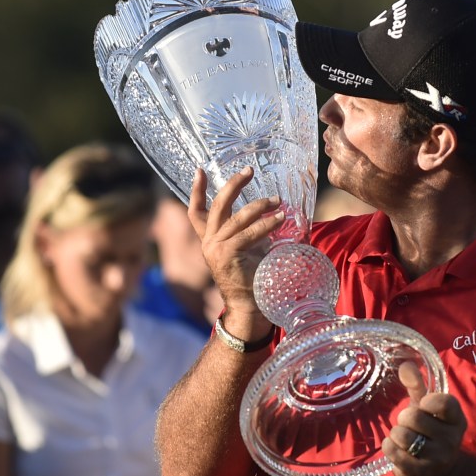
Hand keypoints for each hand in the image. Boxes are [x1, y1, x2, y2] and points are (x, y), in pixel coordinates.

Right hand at [187, 167, 284, 328]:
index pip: (196, 211)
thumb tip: (272, 210)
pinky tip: (280, 219)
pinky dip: (266, 224)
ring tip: (277, 201)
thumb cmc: (252, 277)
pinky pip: (248, 233)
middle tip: (249, 170)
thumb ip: (249, 232)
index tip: (199, 170)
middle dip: (234, 184)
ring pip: (237, 217)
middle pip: (218, 205)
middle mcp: (209, 242)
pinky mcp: (227, 255)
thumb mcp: (247, 249)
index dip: (196, 190)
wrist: (248, 306)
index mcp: (210, 239)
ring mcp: (216, 248)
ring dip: (260, 206)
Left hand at [382, 362, 467, 475]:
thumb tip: (405, 364)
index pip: (445, 403)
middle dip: (404, 417)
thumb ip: (417, 385)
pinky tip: (398, 450)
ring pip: (401, 435)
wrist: (439, 474)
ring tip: (404, 438)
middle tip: (410, 424)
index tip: (424, 404)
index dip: (429, 401)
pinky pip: (393, 452)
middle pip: (413, 417)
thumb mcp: (428, 409)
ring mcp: (437, 459)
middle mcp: (451, 440)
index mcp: (457, 420)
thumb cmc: (430, 432)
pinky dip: (389, 447)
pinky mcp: (421, 474)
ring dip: (396, 434)